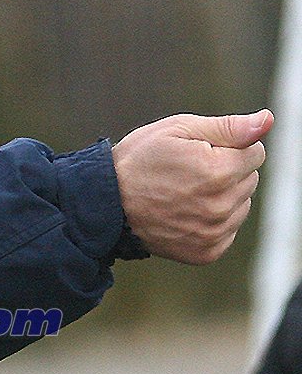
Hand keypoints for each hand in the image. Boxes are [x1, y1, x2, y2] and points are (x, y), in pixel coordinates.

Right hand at [111, 110, 271, 264]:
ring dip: (221, 198)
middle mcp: (221, 206)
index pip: (256, 153)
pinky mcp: (206, 252)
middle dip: (225, 172)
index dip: (227, 148)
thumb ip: (229, 127)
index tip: (196, 153)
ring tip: (183, 195)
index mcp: (220, 171)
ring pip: (241, 205)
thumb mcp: (178, 129)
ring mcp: (213, 232)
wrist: (105, 205)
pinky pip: (228, 231)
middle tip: (186, 174)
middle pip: (249, 179)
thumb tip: (267, 121)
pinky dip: (212, 222)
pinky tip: (185, 214)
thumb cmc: (138, 161)